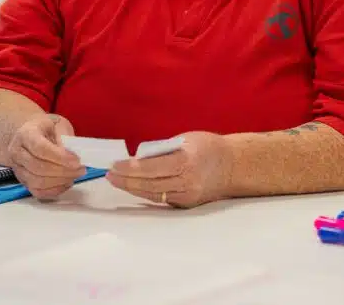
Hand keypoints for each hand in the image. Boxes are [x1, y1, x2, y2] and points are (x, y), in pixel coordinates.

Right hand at [6, 113, 85, 200]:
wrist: (30, 134)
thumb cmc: (47, 128)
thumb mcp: (57, 125)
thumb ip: (64, 139)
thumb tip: (73, 156)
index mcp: (25, 134)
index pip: (40, 148)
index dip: (60, 157)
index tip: (77, 161)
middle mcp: (16, 152)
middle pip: (38, 168)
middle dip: (63, 171)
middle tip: (81, 169)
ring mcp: (18, 169)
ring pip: (37, 182)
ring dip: (60, 181)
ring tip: (76, 175)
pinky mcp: (23, 182)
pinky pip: (38, 192)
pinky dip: (55, 190)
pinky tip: (67, 182)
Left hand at [106, 132, 233, 208]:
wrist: (234, 165)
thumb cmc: (210, 147)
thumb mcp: (186, 140)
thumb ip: (164, 150)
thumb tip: (139, 158)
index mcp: (187, 161)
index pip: (151, 168)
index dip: (130, 168)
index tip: (114, 166)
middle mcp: (187, 181)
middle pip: (149, 184)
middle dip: (126, 180)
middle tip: (109, 175)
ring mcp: (187, 195)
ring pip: (153, 194)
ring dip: (132, 188)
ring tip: (117, 181)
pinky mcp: (187, 203)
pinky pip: (162, 199)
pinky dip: (147, 193)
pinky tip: (135, 187)